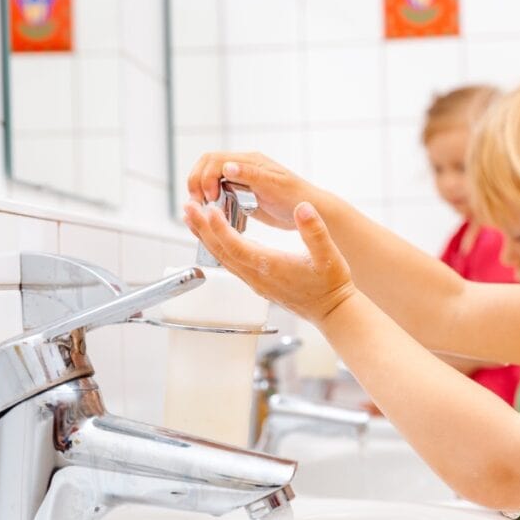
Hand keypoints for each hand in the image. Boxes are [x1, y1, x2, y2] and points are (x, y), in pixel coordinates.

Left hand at [183, 198, 356, 324]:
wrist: (333, 311)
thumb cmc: (331, 284)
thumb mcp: (328, 254)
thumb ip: (314, 230)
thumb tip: (303, 208)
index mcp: (271, 266)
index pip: (236, 246)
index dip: (219, 228)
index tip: (207, 210)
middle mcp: (257, 276)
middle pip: (221, 252)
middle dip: (202, 229)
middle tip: (187, 207)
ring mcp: (255, 281)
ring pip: (222, 258)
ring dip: (206, 238)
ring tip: (192, 218)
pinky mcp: (257, 283)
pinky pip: (230, 263)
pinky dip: (218, 247)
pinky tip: (213, 237)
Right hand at [187, 152, 317, 230]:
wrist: (311, 212)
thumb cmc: (298, 198)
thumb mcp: (275, 186)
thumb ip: (251, 175)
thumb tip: (227, 167)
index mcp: (250, 161)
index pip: (214, 160)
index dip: (205, 178)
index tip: (210, 198)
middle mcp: (243, 167)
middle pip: (206, 165)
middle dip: (197, 182)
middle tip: (200, 204)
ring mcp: (241, 180)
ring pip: (210, 178)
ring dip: (201, 191)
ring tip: (203, 210)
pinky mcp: (242, 194)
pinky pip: (219, 191)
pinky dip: (210, 200)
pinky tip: (212, 213)